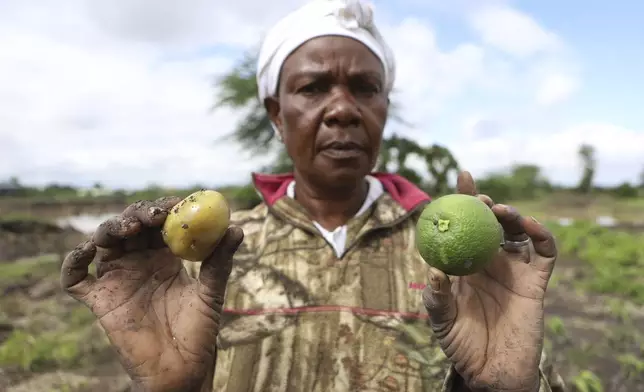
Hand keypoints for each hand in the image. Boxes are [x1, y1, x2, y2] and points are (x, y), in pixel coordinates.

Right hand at [60, 197, 243, 391]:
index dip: (164, 210)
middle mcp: (138, 262)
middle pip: (130, 225)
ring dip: (112, 228)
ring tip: (131, 228)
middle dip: (139, 214)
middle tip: (154, 216)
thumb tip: (236, 229)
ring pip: (104, 241)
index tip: (175, 204)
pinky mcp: (100, 300)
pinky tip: (88, 250)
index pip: (159, 223)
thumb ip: (220, 262)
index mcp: (165, 257)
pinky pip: (75, 278)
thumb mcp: (212, 293)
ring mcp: (117, 279)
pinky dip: (73, 261)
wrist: (180, 368)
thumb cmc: (198, 331)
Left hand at [423, 172, 555, 391]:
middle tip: (478, 197)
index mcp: (465, 264)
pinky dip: (541, 234)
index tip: (461, 176)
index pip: (464, 226)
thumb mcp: (441, 320)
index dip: (464, 199)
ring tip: (499, 211)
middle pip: (491, 223)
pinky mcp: (536, 282)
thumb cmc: (461, 344)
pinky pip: (545, 252)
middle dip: (485, 203)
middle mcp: (489, 261)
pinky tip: (528, 226)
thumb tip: (436, 271)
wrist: (491, 370)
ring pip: (518, 231)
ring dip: (512, 215)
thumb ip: (437, 297)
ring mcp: (514, 270)